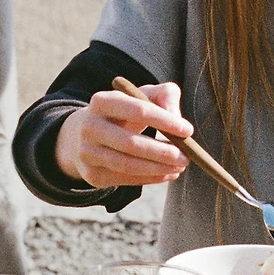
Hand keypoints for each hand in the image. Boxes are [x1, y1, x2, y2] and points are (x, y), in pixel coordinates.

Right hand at [55, 83, 191, 188]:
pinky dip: (151, 178)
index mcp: (102, 101)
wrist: (85, 134)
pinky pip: (126, 179)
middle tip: (187, 156)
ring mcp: (88, 153)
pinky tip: (169, 173)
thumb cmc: (124, 112)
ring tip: (180, 166)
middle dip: (162, 152)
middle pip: (131, 143)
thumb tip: (178, 121)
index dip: (165, 121)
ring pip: (128, 165)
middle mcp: (90, 127)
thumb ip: (165, 95)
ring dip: (159, 168)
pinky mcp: (93, 175)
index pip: (138, 110)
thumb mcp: (141, 95)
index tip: (188, 130)